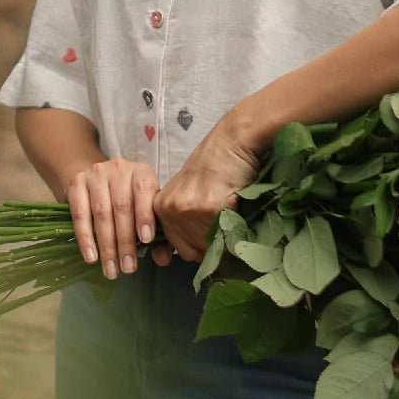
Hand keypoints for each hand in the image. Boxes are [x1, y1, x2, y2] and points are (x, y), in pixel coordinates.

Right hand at [66, 157, 159, 279]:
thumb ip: (158, 233)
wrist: (96, 179)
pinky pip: (80, 215)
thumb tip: (163, 259)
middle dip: (125, 241)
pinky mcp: (76, 183)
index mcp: (141, 171)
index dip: (145, 215)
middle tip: (128, 267)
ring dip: (107, 245)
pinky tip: (91, 257)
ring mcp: (95, 174)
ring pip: (101, 213)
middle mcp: (119, 168)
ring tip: (111, 269)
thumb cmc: (129, 199)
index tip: (146, 240)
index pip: (144, 189)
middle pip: (122, 206)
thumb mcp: (146, 209)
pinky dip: (86, 239)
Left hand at [153, 120, 260, 262]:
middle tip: (222, 222)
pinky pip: (226, 233)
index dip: (197, 247)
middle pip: (194, 252)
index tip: (208, 241)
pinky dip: (235, 226)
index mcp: (161, 207)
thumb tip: (189, 256)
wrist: (232, 142)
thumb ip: (183, 221)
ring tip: (229, 212)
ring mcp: (189, 210)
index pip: (178, 249)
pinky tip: (236, 206)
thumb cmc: (214, 166)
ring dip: (224, 237)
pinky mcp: (210, 208)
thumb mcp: (188, 193)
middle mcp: (171, 210)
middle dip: (210, 245)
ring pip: (210, 246)